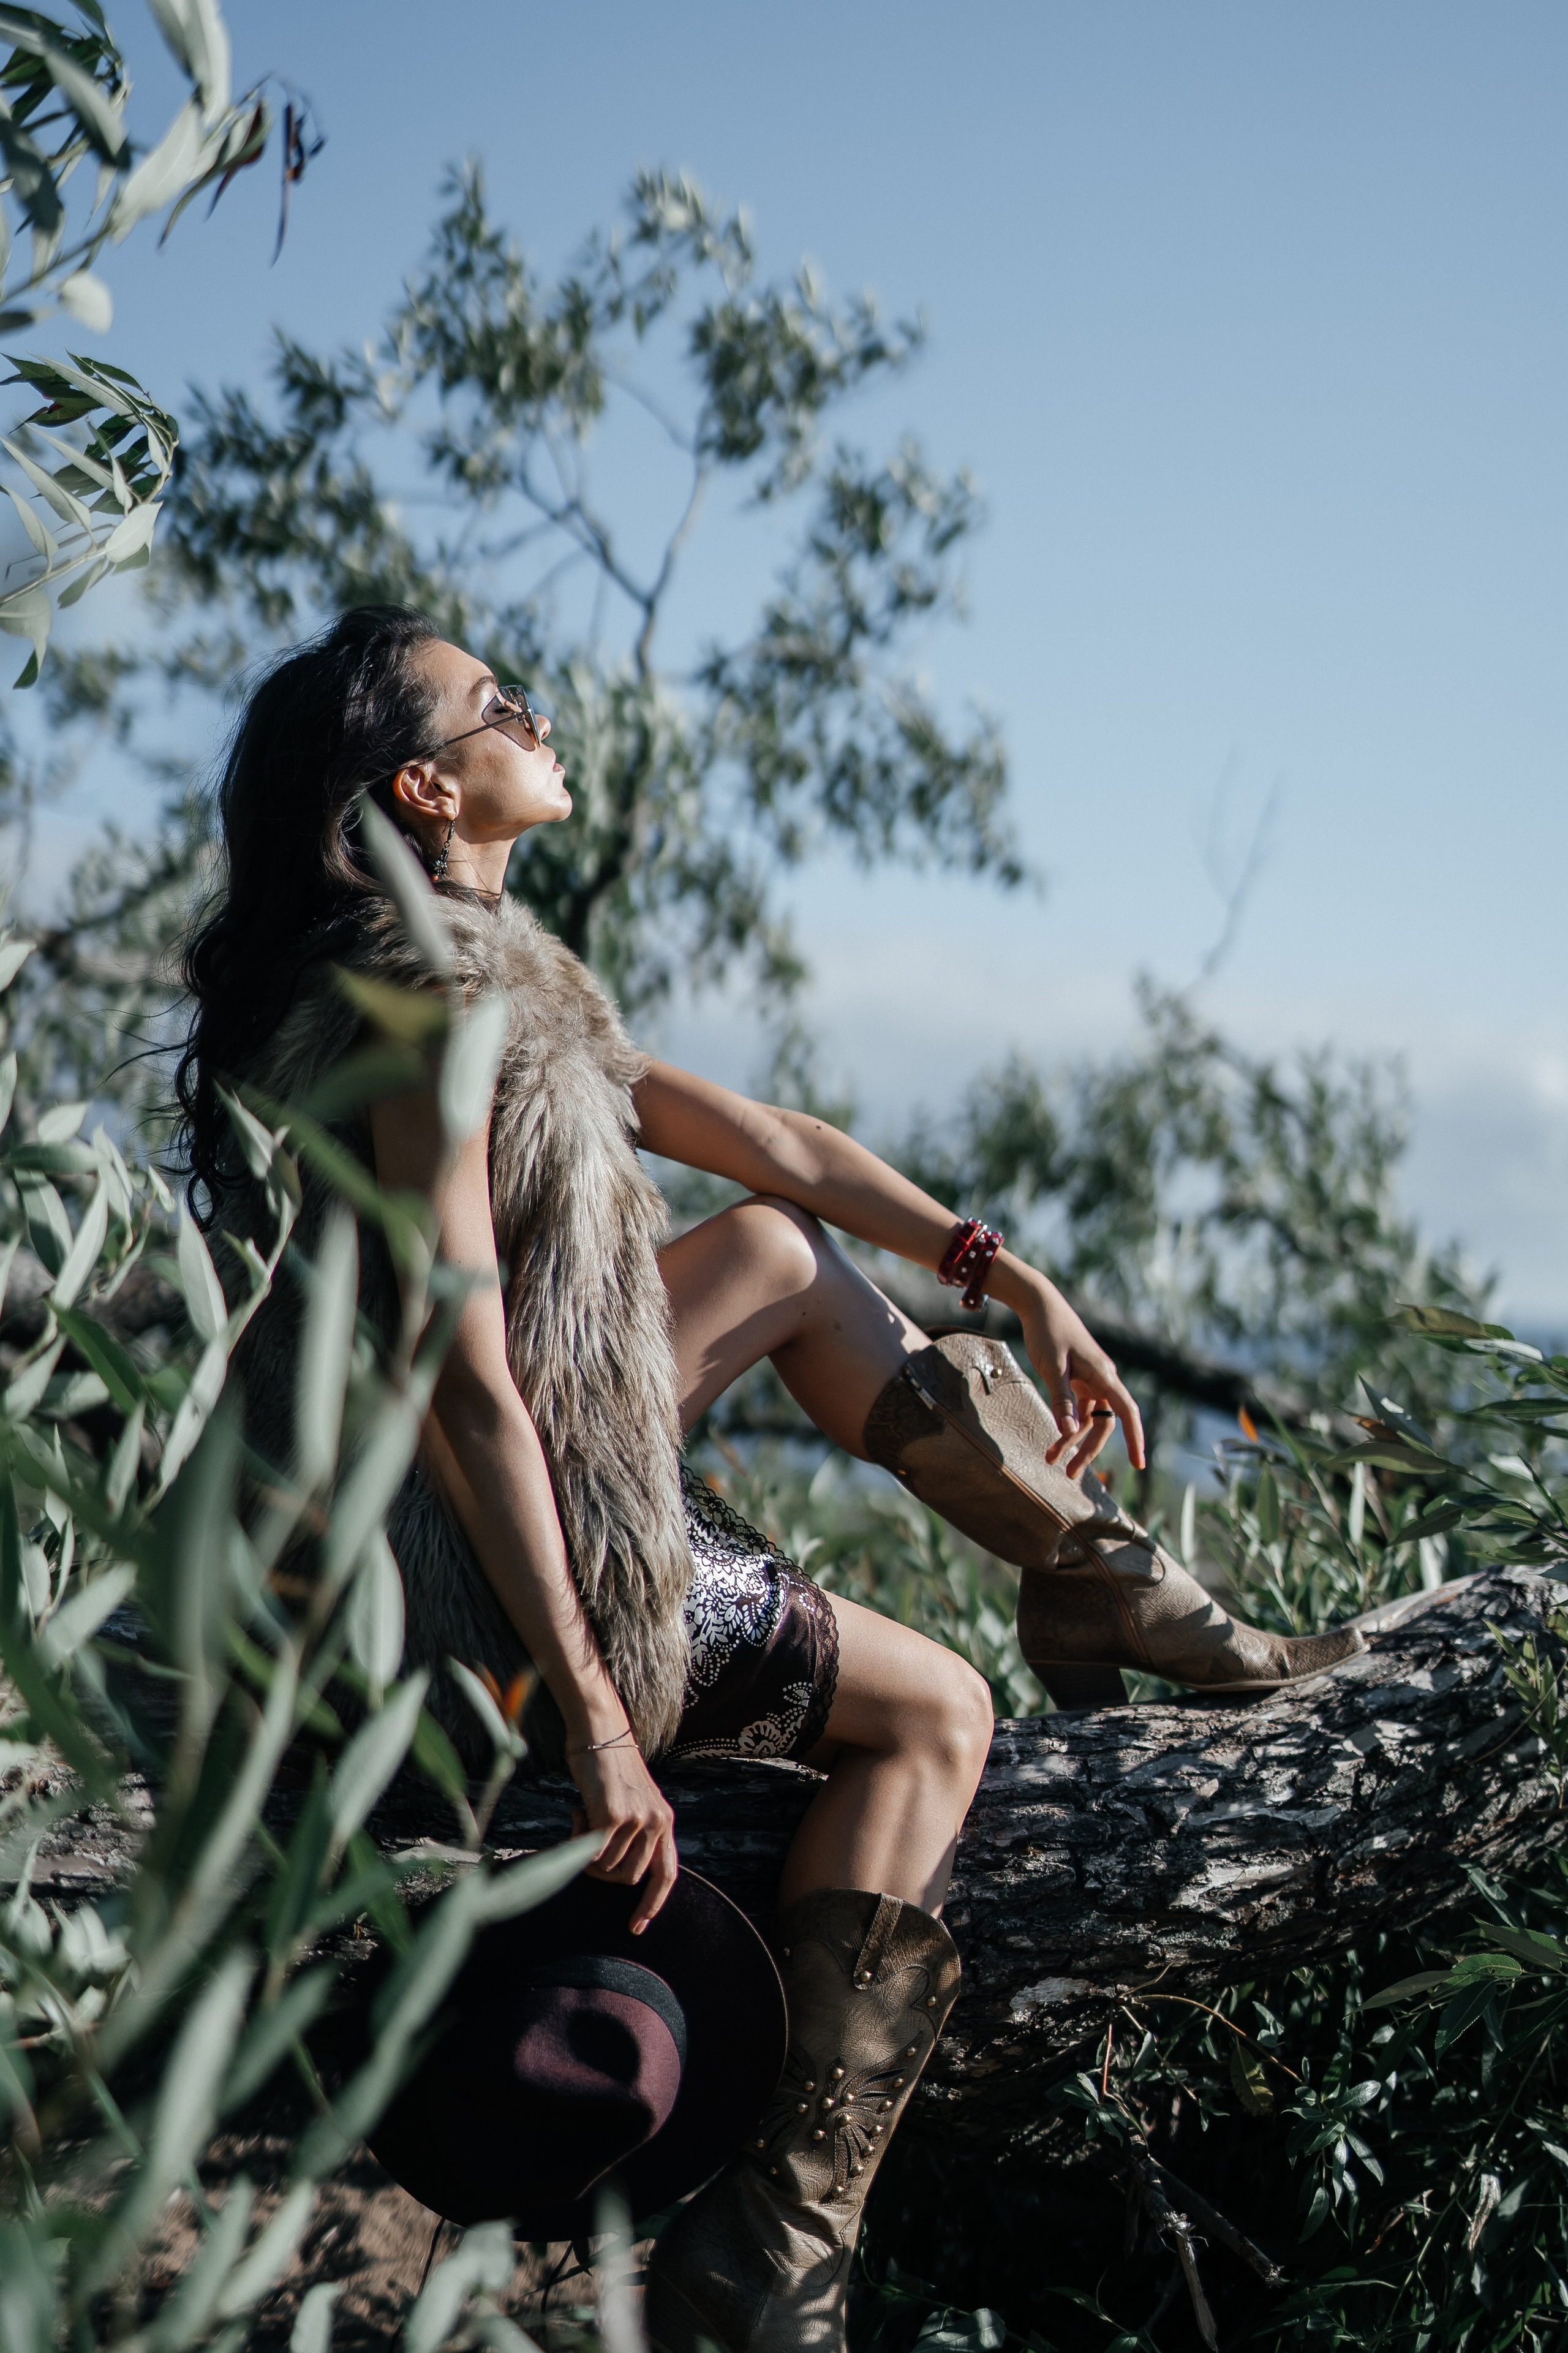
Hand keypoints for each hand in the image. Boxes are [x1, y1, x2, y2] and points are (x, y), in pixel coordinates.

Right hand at [567, 1735, 677, 1931]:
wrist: (601, 1731)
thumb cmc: (610, 1768)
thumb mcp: (634, 1801)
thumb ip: (634, 1832)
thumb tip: (614, 1868)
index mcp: (665, 1821)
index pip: (667, 1874)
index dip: (652, 1904)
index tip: (636, 1927)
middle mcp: (656, 1822)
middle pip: (629, 1879)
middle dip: (605, 1873)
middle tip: (590, 1845)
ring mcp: (636, 1819)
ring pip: (608, 1868)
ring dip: (588, 1853)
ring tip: (584, 1817)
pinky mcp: (613, 1815)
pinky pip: (592, 1853)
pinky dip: (579, 1843)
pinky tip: (577, 1815)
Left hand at [1015, 1279, 1145, 1480]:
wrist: (1039, 1304)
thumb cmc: (1048, 1333)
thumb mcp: (1052, 1368)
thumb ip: (1061, 1400)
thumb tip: (1069, 1432)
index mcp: (1104, 1375)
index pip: (1126, 1412)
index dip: (1135, 1439)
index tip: (1138, 1465)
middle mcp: (1103, 1379)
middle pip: (1103, 1423)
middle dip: (1088, 1450)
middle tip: (1070, 1474)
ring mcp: (1091, 1380)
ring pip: (1088, 1419)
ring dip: (1072, 1440)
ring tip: (1051, 1460)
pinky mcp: (1078, 1379)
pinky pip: (1078, 1409)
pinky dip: (1066, 1424)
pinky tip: (1054, 1439)